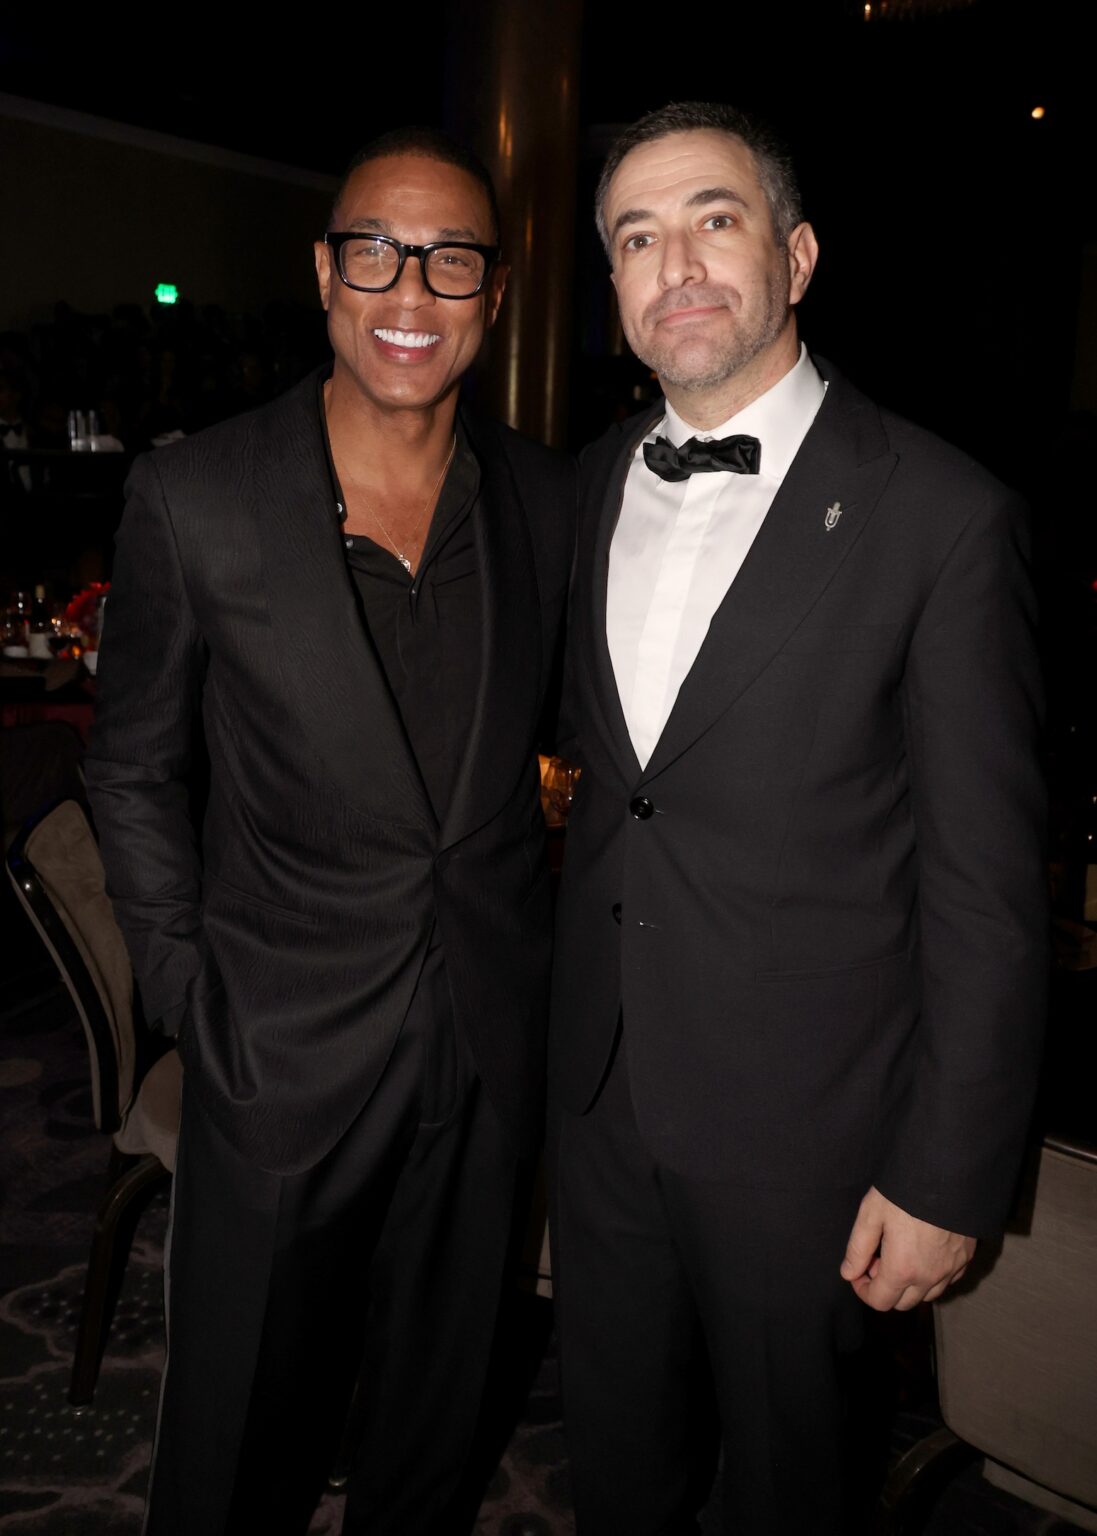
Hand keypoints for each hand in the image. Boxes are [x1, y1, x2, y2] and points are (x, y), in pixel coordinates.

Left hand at [840, 1186, 975, 1311]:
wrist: (947, 1173)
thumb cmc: (905, 1191)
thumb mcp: (871, 1214)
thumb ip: (857, 1248)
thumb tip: (848, 1273)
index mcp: (902, 1269)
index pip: (879, 1301)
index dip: (863, 1290)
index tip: (858, 1271)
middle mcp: (929, 1277)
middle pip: (902, 1303)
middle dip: (885, 1287)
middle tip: (877, 1257)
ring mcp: (951, 1269)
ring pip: (926, 1295)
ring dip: (909, 1284)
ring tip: (900, 1252)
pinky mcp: (966, 1258)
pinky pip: (947, 1280)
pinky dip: (932, 1276)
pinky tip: (923, 1251)